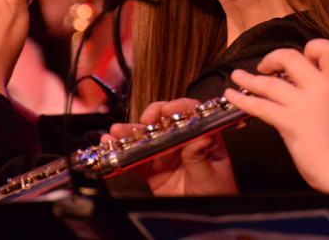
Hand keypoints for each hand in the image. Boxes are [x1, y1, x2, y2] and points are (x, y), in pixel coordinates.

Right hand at [107, 98, 237, 196]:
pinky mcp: (152, 172)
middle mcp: (182, 142)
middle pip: (163, 122)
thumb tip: (200, 135)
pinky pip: (136, 161)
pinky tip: (111, 148)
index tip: (167, 111)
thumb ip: (199, 156)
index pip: (191, 113)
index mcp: (202, 137)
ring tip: (115, 132)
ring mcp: (165, 156)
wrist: (204, 220)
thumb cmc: (217, 194)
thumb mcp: (210, 175)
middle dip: (149, 117)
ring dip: (129, 134)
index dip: (178, 107)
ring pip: (145, 139)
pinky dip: (122, 155)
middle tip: (143, 121)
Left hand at [224, 38, 328, 193]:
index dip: (312, 48)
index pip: (328, 49)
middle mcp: (320, 89)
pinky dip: (242, 99)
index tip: (303, 57)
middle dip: (272, 57)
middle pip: (291, 57)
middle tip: (265, 65)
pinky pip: (260, 106)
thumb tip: (319, 84)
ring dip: (249, 78)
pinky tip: (232, 96)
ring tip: (237, 76)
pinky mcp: (290, 122)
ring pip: (270, 82)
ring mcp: (304, 104)